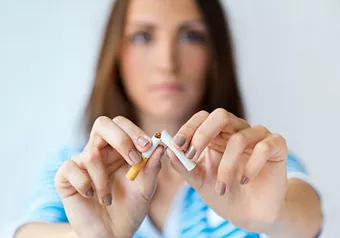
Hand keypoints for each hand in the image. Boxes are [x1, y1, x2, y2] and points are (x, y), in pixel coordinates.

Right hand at [55, 116, 163, 237]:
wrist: (111, 234)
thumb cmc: (129, 209)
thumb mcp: (146, 189)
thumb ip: (152, 168)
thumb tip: (161, 146)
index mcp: (118, 150)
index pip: (121, 124)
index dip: (133, 131)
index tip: (147, 146)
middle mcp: (99, 152)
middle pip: (102, 124)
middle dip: (120, 139)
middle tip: (134, 159)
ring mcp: (81, 163)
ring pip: (90, 154)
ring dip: (104, 180)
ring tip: (108, 199)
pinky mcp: (65, 178)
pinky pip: (70, 168)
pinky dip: (84, 184)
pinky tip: (91, 196)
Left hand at [167, 109, 287, 232]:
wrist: (251, 214)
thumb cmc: (225, 194)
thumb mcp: (199, 182)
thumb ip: (184, 167)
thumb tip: (168, 151)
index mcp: (217, 135)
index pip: (202, 118)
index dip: (188, 128)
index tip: (176, 146)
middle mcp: (237, 130)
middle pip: (220, 115)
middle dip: (203, 134)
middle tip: (192, 155)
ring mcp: (258, 136)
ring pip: (239, 138)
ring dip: (226, 167)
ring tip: (222, 188)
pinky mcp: (277, 146)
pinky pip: (264, 147)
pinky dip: (251, 166)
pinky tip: (245, 180)